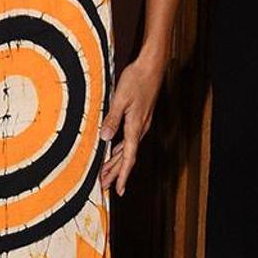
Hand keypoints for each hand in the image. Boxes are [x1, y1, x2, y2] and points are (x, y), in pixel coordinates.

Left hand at [99, 55, 164, 196]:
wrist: (152, 66)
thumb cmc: (136, 80)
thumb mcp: (120, 99)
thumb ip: (112, 119)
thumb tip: (105, 139)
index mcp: (135, 127)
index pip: (129, 158)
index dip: (122, 175)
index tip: (118, 190)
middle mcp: (140, 129)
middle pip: (127, 157)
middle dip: (115, 173)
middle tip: (105, 187)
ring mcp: (141, 123)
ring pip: (128, 149)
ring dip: (116, 163)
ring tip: (106, 175)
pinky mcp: (139, 117)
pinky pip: (129, 139)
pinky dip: (120, 149)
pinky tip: (113, 152)